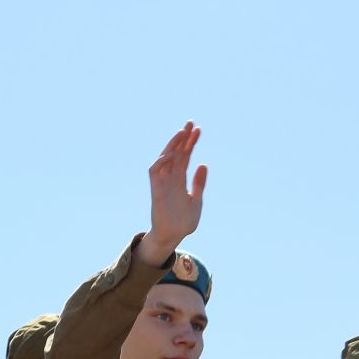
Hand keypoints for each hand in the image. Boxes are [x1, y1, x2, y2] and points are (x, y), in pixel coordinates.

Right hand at [136, 122, 207, 266]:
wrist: (174, 236)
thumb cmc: (184, 221)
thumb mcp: (197, 200)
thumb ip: (199, 183)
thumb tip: (203, 164)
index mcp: (180, 179)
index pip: (185, 155)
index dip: (190, 142)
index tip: (199, 130)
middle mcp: (171, 178)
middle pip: (176, 152)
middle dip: (182, 137)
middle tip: (191, 122)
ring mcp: (163, 183)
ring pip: (165, 158)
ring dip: (172, 145)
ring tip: (182, 132)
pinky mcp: (156, 190)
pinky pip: (155, 171)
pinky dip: (161, 161)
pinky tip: (171, 153)